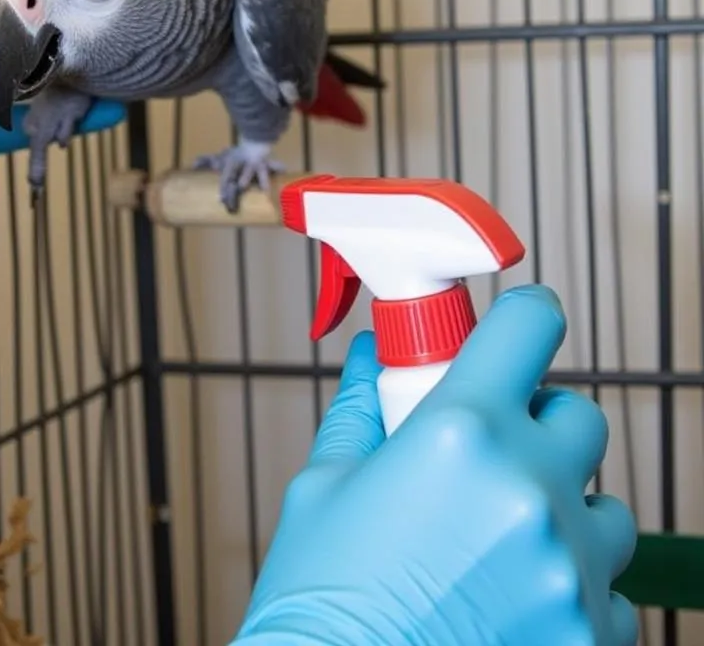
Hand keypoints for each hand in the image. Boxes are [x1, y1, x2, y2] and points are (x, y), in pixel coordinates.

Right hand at [234, 285, 637, 645]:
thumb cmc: (319, 600)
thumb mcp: (325, 488)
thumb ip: (362, 411)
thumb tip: (376, 357)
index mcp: (458, 433)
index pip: (530, 326)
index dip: (523, 318)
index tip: (515, 329)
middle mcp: (529, 488)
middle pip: (580, 415)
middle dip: (539, 423)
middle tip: (489, 454)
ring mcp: (570, 566)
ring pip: (607, 506)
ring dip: (563, 508)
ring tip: (500, 541)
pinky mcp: (593, 634)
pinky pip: (612, 589)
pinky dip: (572, 585)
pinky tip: (512, 602)